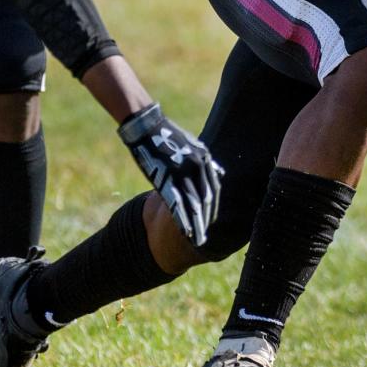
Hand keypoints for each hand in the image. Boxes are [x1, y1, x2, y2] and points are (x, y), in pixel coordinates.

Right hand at [118, 103, 222, 245]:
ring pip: (194, 204)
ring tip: (198, 240)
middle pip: (207, 198)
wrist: (146, 126)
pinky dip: (183, 219)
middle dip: (207, 219)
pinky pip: (178, 202)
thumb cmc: (166, 135)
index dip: (213, 207)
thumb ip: (204, 161)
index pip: (213, 188)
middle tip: (206, 236)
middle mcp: (198, 165)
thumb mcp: (191, 144)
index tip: (210, 220)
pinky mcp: (167, 177)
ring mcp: (183, 172)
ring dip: (197, 224)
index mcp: (204, 158)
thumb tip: (219, 173)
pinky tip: (185, 231)